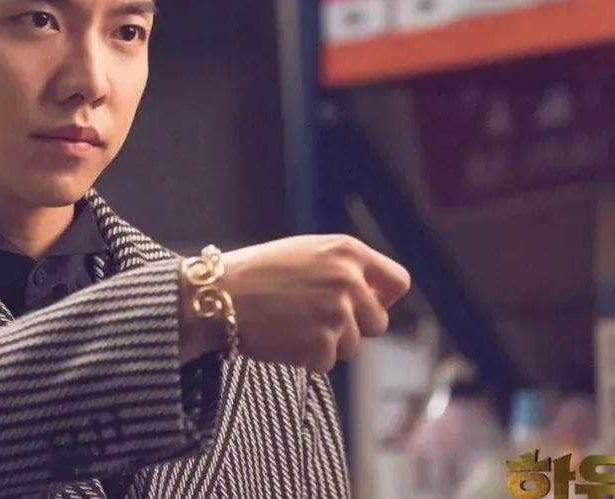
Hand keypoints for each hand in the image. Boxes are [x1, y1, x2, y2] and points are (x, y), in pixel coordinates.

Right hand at [179, 234, 410, 371]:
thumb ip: (344, 268)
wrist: (217, 296)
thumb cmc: (256, 272)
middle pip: (378, 323)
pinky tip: (283, 338)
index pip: (398, 281)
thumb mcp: (306, 252)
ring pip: (353, 346)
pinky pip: (328, 362)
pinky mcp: (322, 343)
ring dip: (327, 343)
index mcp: (347, 251)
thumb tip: (378, 300)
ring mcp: (337, 313)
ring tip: (292, 325)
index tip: (367, 306)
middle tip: (316, 321)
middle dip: (353, 327)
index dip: (382, 298)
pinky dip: (307, 357)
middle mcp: (348, 280)